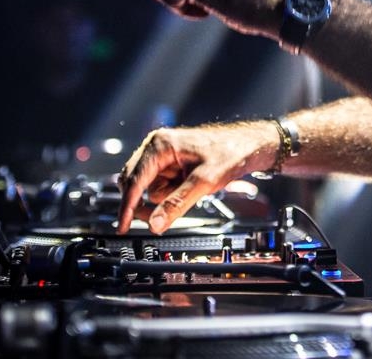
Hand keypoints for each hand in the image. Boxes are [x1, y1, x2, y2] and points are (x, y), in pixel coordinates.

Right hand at [117, 122, 278, 233]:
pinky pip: (161, 187)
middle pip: (135, 184)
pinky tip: (190, 186)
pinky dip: (171, 193)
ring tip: (191, 189)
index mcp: (160, 144)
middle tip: (165, 216)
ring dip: (165, 197)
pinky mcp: (170, 164)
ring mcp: (163, 156)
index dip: (127, 206)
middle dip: (149, 201)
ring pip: (149, 188)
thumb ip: (177, 203)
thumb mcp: (204, 181)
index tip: (122, 226)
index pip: (134, 180)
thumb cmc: (230, 153)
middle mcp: (157, 147)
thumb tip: (154, 224)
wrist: (249, 146)